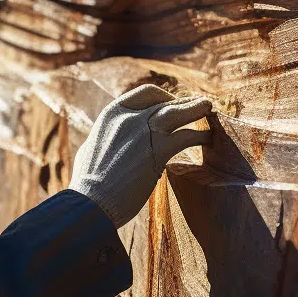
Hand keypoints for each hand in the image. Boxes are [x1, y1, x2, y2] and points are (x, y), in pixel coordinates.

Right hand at [68, 84, 211, 227]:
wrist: (90, 203)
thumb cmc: (87, 184)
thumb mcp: (92, 148)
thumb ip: (107, 137)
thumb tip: (110, 138)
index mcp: (112, 114)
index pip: (145, 94)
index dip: (164, 97)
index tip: (173, 102)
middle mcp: (129, 117)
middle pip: (165, 101)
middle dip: (183, 102)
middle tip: (199, 105)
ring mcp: (145, 131)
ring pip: (178, 112)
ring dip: (196, 109)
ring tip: (209, 109)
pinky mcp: (159, 150)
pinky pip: (186, 136)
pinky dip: (200, 135)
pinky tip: (208, 138)